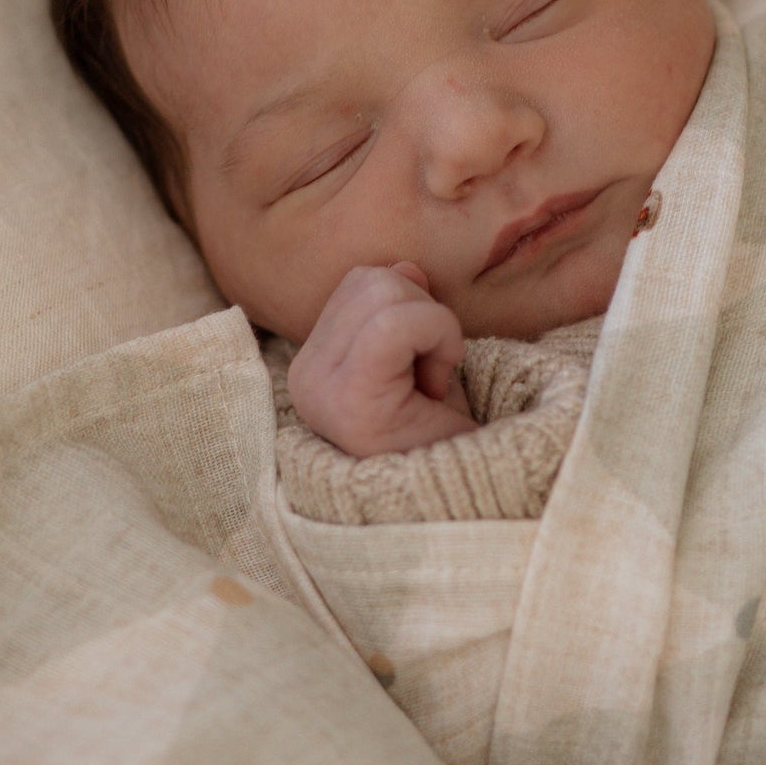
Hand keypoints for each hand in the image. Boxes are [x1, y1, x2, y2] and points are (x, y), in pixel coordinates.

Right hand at [287, 263, 475, 458]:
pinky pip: (398, 323)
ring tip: (433, 383)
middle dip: (423, 311)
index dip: (413, 306)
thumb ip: (404, 308)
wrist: (462, 500)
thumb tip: (405, 264)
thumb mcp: (420, 357)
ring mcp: (320, 388)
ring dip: (435, 327)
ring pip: (386, 289)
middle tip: (433, 376)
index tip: (426, 367)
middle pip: (371, 279)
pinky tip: (440, 382)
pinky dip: (439, 336)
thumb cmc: (441, 435)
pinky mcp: (349, 399)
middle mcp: (304, 376)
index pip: (359, 283)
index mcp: (313, 365)